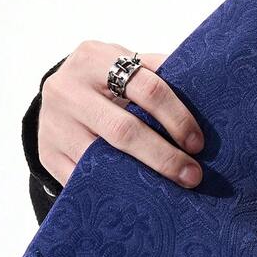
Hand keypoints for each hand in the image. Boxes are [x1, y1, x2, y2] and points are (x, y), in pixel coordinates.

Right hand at [37, 40, 203, 188]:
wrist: (59, 94)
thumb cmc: (106, 80)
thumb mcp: (127, 64)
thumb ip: (160, 74)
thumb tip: (209, 95)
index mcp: (95, 57)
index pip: (148, 88)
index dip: (177, 118)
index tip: (197, 144)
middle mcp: (68, 89)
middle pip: (124, 130)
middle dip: (164, 157)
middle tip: (192, 176)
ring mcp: (53, 124)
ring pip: (101, 160)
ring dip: (139, 179)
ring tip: (168, 193)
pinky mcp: (47, 154)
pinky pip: (83, 179)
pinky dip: (112, 190)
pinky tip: (136, 199)